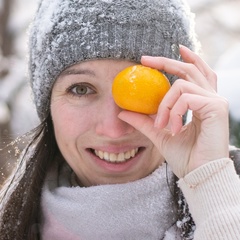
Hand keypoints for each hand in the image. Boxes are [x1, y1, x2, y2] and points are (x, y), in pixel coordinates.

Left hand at [118, 46, 228, 177]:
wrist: (198, 174)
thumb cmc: (185, 156)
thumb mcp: (159, 134)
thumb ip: (143, 121)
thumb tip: (122, 111)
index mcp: (201, 102)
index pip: (194, 74)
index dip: (183, 60)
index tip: (166, 53)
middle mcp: (211, 98)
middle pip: (190, 69)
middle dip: (167, 62)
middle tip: (145, 60)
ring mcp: (215, 101)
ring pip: (182, 85)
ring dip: (164, 104)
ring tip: (161, 125)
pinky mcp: (216, 108)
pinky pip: (186, 98)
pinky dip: (174, 112)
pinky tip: (173, 129)